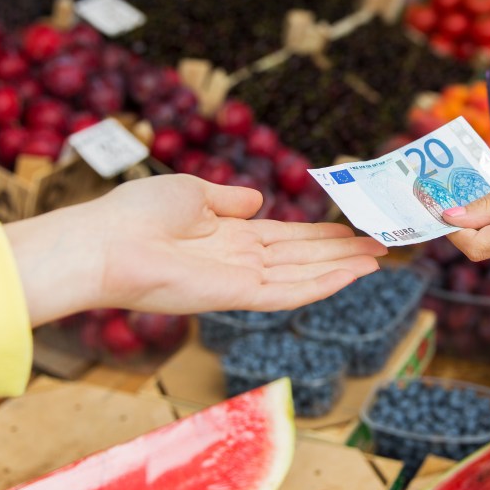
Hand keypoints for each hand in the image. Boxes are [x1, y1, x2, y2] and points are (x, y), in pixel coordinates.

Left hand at [6, 175, 386, 325]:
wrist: (106, 243)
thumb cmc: (136, 214)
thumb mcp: (191, 192)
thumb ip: (228, 199)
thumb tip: (257, 200)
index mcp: (227, 236)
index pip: (285, 237)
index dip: (321, 234)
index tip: (353, 227)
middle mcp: (238, 261)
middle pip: (303, 257)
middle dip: (343, 251)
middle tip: (383, 244)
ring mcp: (239, 281)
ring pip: (303, 275)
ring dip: (342, 268)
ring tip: (379, 258)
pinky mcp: (236, 297)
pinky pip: (288, 292)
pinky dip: (322, 284)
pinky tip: (352, 275)